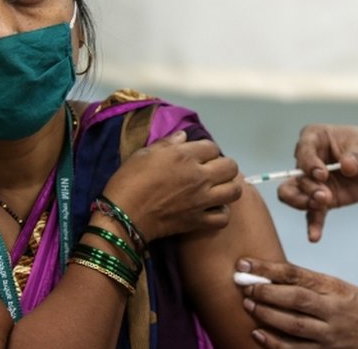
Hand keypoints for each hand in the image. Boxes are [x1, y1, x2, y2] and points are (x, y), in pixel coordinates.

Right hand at [102, 131, 241, 240]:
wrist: (123, 215)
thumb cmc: (129, 180)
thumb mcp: (144, 153)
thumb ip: (167, 143)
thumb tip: (184, 136)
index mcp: (185, 156)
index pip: (212, 146)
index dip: (205, 150)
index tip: (198, 156)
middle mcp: (200, 176)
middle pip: (230, 167)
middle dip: (223, 166)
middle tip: (212, 171)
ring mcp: (202, 200)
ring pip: (234, 191)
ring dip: (229, 187)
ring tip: (218, 189)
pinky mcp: (199, 221)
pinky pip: (223, 217)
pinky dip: (221, 213)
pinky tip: (212, 209)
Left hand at [237, 258, 357, 348]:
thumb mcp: (339, 288)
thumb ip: (310, 283)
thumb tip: (271, 275)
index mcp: (335, 288)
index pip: (297, 274)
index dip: (268, 269)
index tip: (246, 263)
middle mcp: (333, 311)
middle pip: (295, 299)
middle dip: (265, 292)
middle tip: (243, 285)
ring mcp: (331, 335)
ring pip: (293, 326)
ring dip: (267, 315)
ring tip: (248, 305)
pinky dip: (275, 343)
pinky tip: (259, 335)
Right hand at [281, 124, 357, 241]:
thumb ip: (355, 157)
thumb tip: (347, 167)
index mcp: (314, 138)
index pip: (303, 150)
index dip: (309, 164)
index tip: (322, 174)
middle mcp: (308, 160)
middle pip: (295, 176)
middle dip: (306, 188)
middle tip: (324, 196)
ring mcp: (313, 182)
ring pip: (295, 195)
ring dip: (305, 203)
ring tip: (322, 207)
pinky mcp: (323, 200)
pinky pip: (313, 214)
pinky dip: (313, 225)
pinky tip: (314, 236)